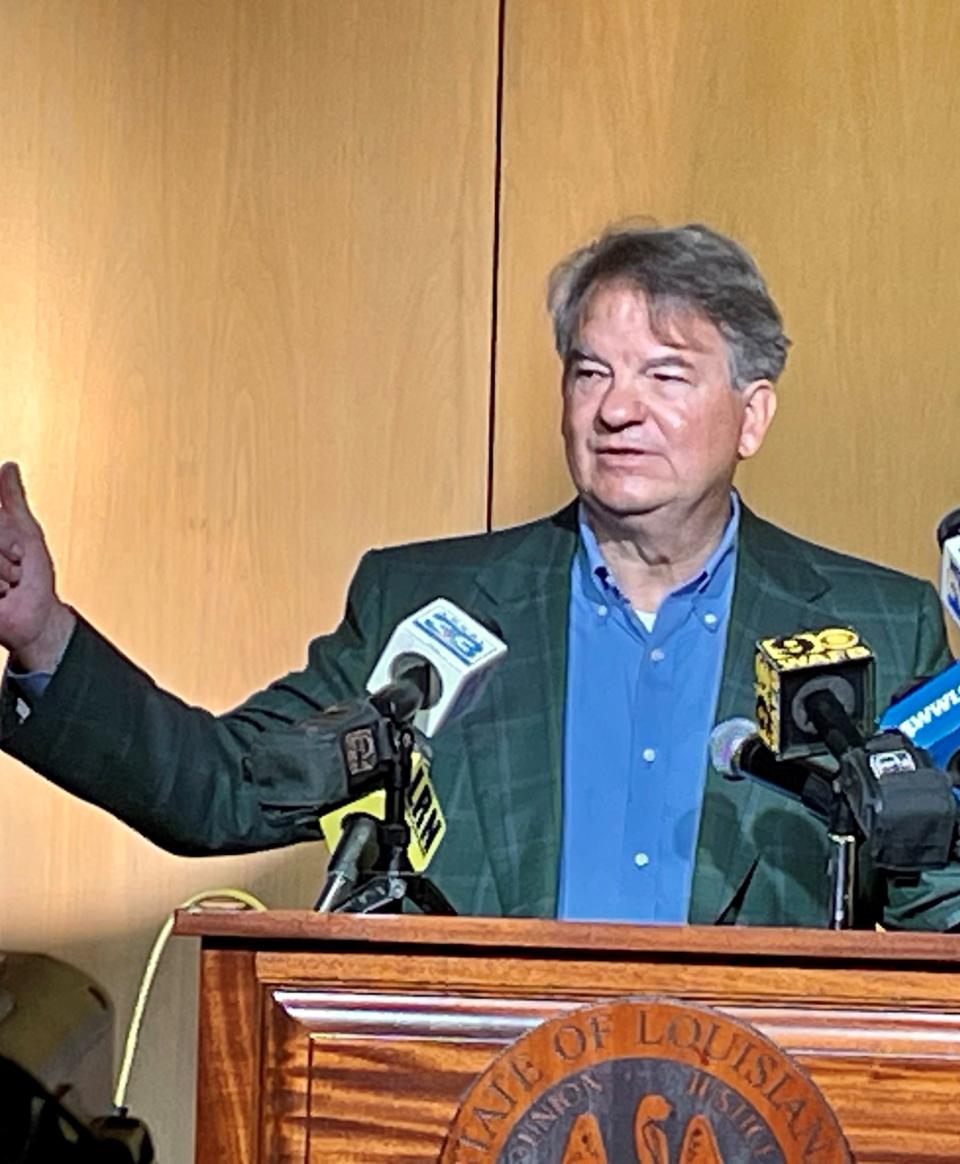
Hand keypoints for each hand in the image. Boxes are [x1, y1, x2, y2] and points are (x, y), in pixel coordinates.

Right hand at [0, 463, 74, 670]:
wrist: (35, 618)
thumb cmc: (32, 580)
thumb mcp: (25, 532)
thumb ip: (11, 499)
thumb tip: (8, 467)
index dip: (6, 534)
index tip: (17, 552)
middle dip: (6, 550)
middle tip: (14, 568)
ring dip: (2, 570)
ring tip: (7, 584)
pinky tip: (0, 594)